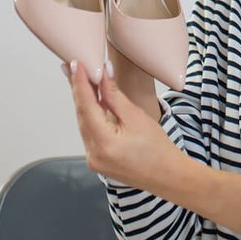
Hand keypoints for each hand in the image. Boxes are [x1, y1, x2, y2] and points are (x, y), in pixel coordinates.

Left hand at [71, 60, 185, 191]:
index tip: (75, 63)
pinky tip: (90, 101)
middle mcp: (93, 154)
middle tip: (72, 66)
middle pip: (82, 115)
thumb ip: (115, 96)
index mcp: (104, 144)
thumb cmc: (159, 148)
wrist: (168, 176)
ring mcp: (93, 160)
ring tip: (79, 78)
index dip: (79, 83)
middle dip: (78, 89)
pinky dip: (90, 116)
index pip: (86, 106)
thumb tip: (102, 73)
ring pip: (84, 123)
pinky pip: (90, 133)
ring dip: (83, 102)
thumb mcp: (137, 117)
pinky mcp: (97, 160)